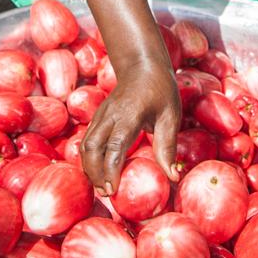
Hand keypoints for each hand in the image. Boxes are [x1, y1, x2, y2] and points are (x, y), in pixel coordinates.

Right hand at [81, 59, 180, 194]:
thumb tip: (172, 176)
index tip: (113, 189)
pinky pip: (87, 139)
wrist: (142, 64)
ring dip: (89, 168)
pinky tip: (98, 171)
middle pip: (91, 148)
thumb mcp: (171, 115)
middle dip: (95, 174)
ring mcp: (101, 115)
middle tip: (106, 193)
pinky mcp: (98, 116)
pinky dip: (88, 158)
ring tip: (101, 186)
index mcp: (129, 114)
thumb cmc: (160, 89)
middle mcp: (110, 115)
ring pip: (85, 145)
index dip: (110, 170)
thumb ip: (168, 145)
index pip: (114, 146)